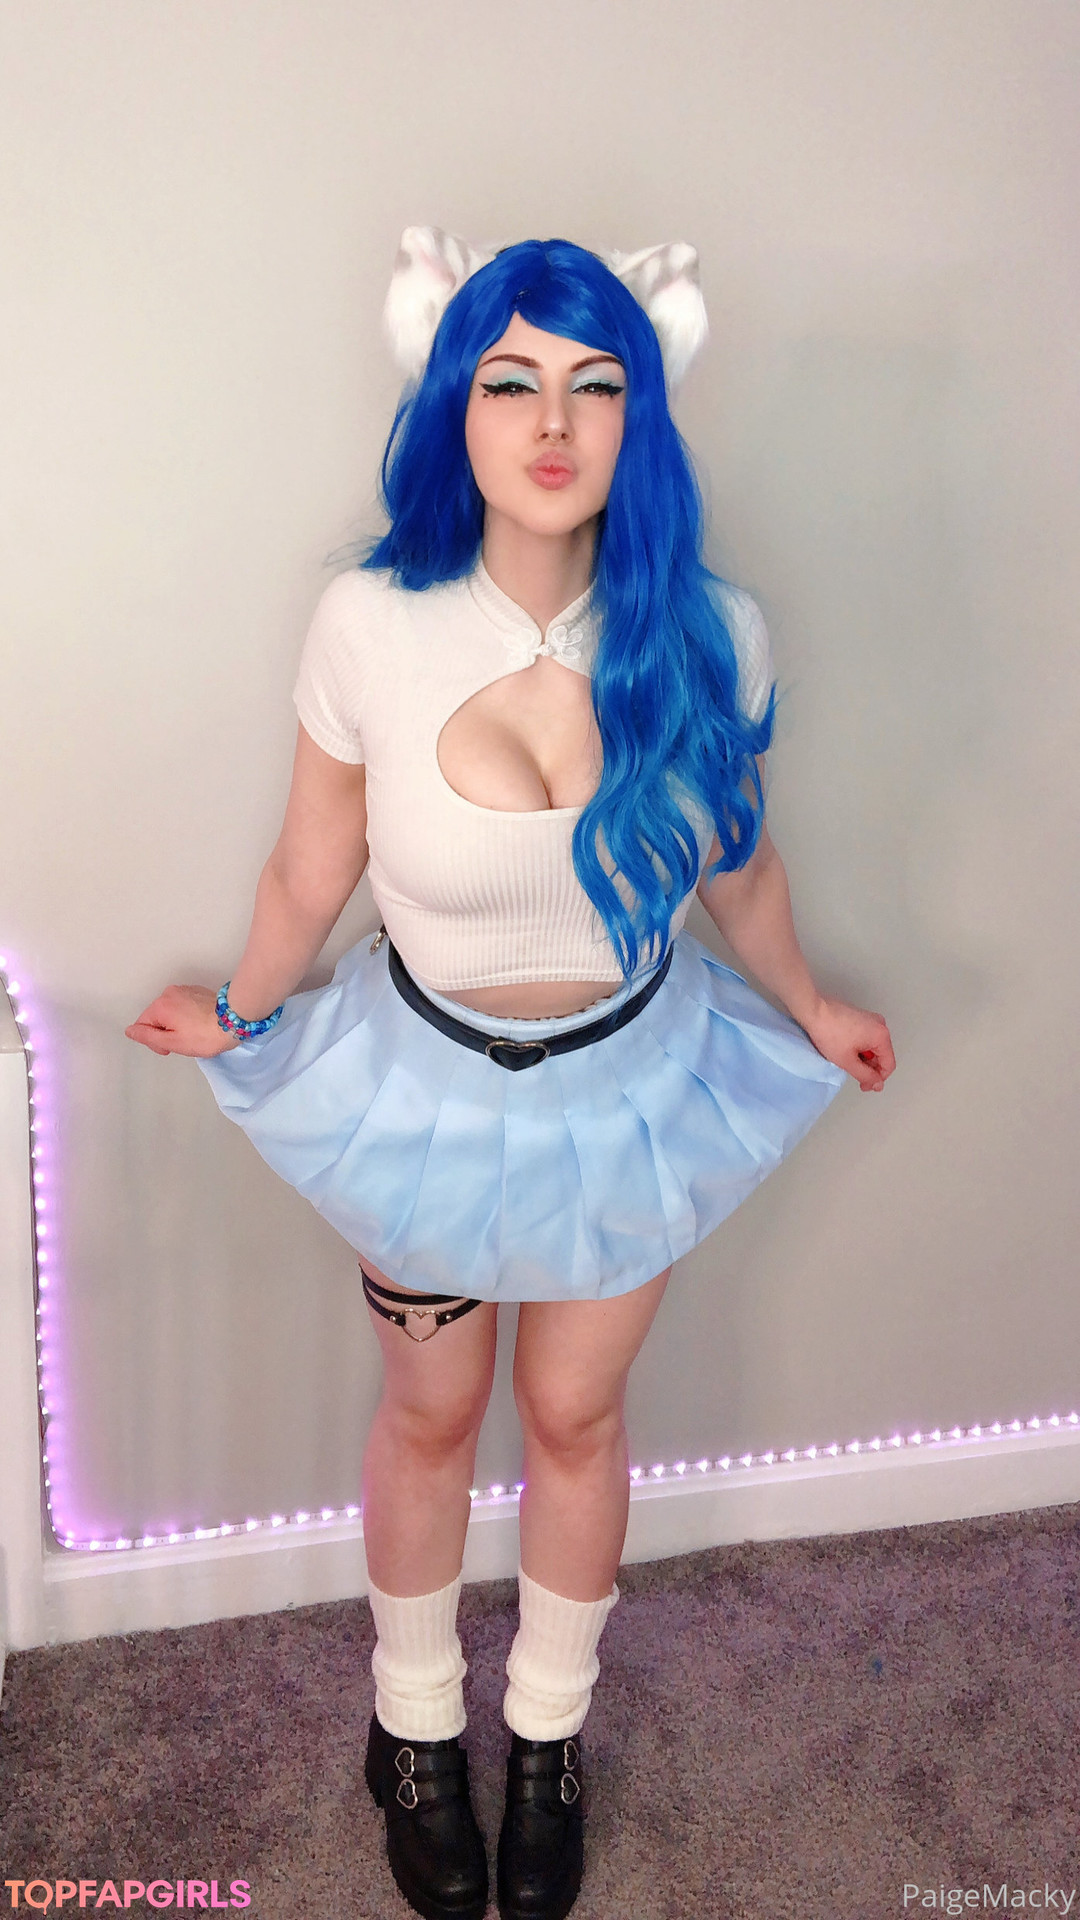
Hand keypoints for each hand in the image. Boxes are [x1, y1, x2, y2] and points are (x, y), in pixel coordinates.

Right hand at [125, 984, 240, 1057]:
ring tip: (195, 1033)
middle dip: (166, 1032)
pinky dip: (187, 1016)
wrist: (235, 1019)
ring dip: (177, 1024)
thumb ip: (148, 1036)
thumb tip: (130, 1030)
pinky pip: (183, 1006)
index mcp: (160, 1005)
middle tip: (185, 1042)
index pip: (143, 1026)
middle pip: (156, 1017)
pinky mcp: (197, 991)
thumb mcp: (173, 1042)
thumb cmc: (205, 1035)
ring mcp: (184, 990)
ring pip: (170, 1012)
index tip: (171, 1048)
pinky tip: (200, 1024)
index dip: (154, 1041)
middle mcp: (169, 993)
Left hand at [800, 994, 895, 1091]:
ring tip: (846, 1061)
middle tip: (856, 1077)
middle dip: (870, 1069)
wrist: (813, 1011)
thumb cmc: (828, 1032)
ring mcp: (871, 1019)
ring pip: (873, 1047)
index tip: (865, 1085)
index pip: (888, 1065)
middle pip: (882, 1055)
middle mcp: (880, 1025)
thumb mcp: (848, 1061)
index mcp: (881, 1035)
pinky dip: (859, 1048)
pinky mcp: (861, 1017)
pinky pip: (866, 1038)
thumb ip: (866, 1076)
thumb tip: (878, 1083)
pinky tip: (845, 1051)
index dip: (878, 1079)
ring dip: (863, 1059)